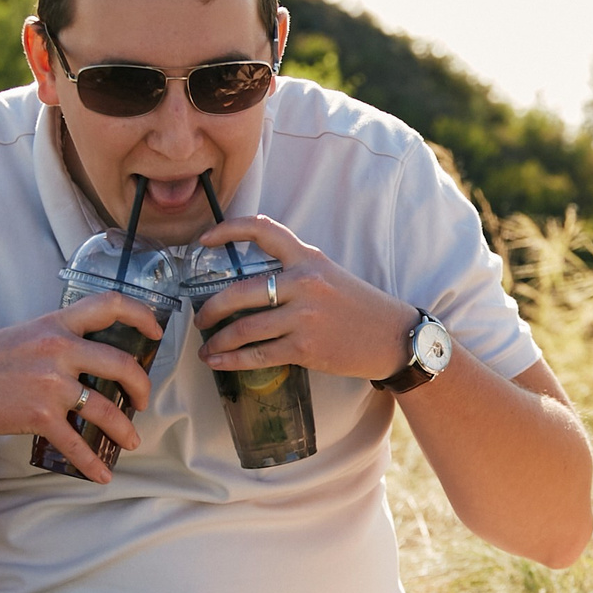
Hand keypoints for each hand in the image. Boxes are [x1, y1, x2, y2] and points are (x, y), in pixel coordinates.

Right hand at [0, 291, 164, 482]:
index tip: (158, 333)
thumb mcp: (27, 334)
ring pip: (106, 409)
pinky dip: (92, 463)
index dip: (142, 315)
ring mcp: (49, 383)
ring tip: (132, 439)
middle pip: (122, 364)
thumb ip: (61, 338)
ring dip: (126, 429)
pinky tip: (102, 474)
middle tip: (144, 400)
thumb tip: (99, 357)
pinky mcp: (38, 414)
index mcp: (56, 323)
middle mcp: (58, 348)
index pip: (109, 305)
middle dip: (143, 386)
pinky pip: (76, 442)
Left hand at [195, 216, 419, 382]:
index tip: (205, 239)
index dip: (228, 230)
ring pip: (244, 328)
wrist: (392, 337)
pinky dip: (232, 360)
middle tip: (200, 318)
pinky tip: (219, 362)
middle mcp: (304, 283)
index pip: (263, 230)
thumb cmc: (359, 307)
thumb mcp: (329, 275)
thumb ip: (294, 273)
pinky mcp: (305, 348)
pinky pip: (258, 355)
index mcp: (309, 258)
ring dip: (218, 340)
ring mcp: (304, 317)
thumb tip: (249, 287)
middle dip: (211, 308)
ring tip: (207, 347)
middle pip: (240, 292)